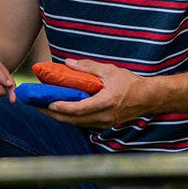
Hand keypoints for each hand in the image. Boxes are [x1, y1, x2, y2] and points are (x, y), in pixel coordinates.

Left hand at [38, 58, 152, 127]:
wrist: (149, 98)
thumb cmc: (130, 83)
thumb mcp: (109, 71)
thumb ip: (88, 67)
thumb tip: (67, 63)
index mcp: (107, 102)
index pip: (79, 109)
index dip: (62, 108)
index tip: (48, 104)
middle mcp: (105, 116)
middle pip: (74, 120)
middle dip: (54, 115)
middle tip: (38, 107)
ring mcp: (105, 123)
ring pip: (77, 124)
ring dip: (61, 118)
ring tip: (45, 109)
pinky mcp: (105, 125)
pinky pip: (84, 124)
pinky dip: (71, 118)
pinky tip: (61, 112)